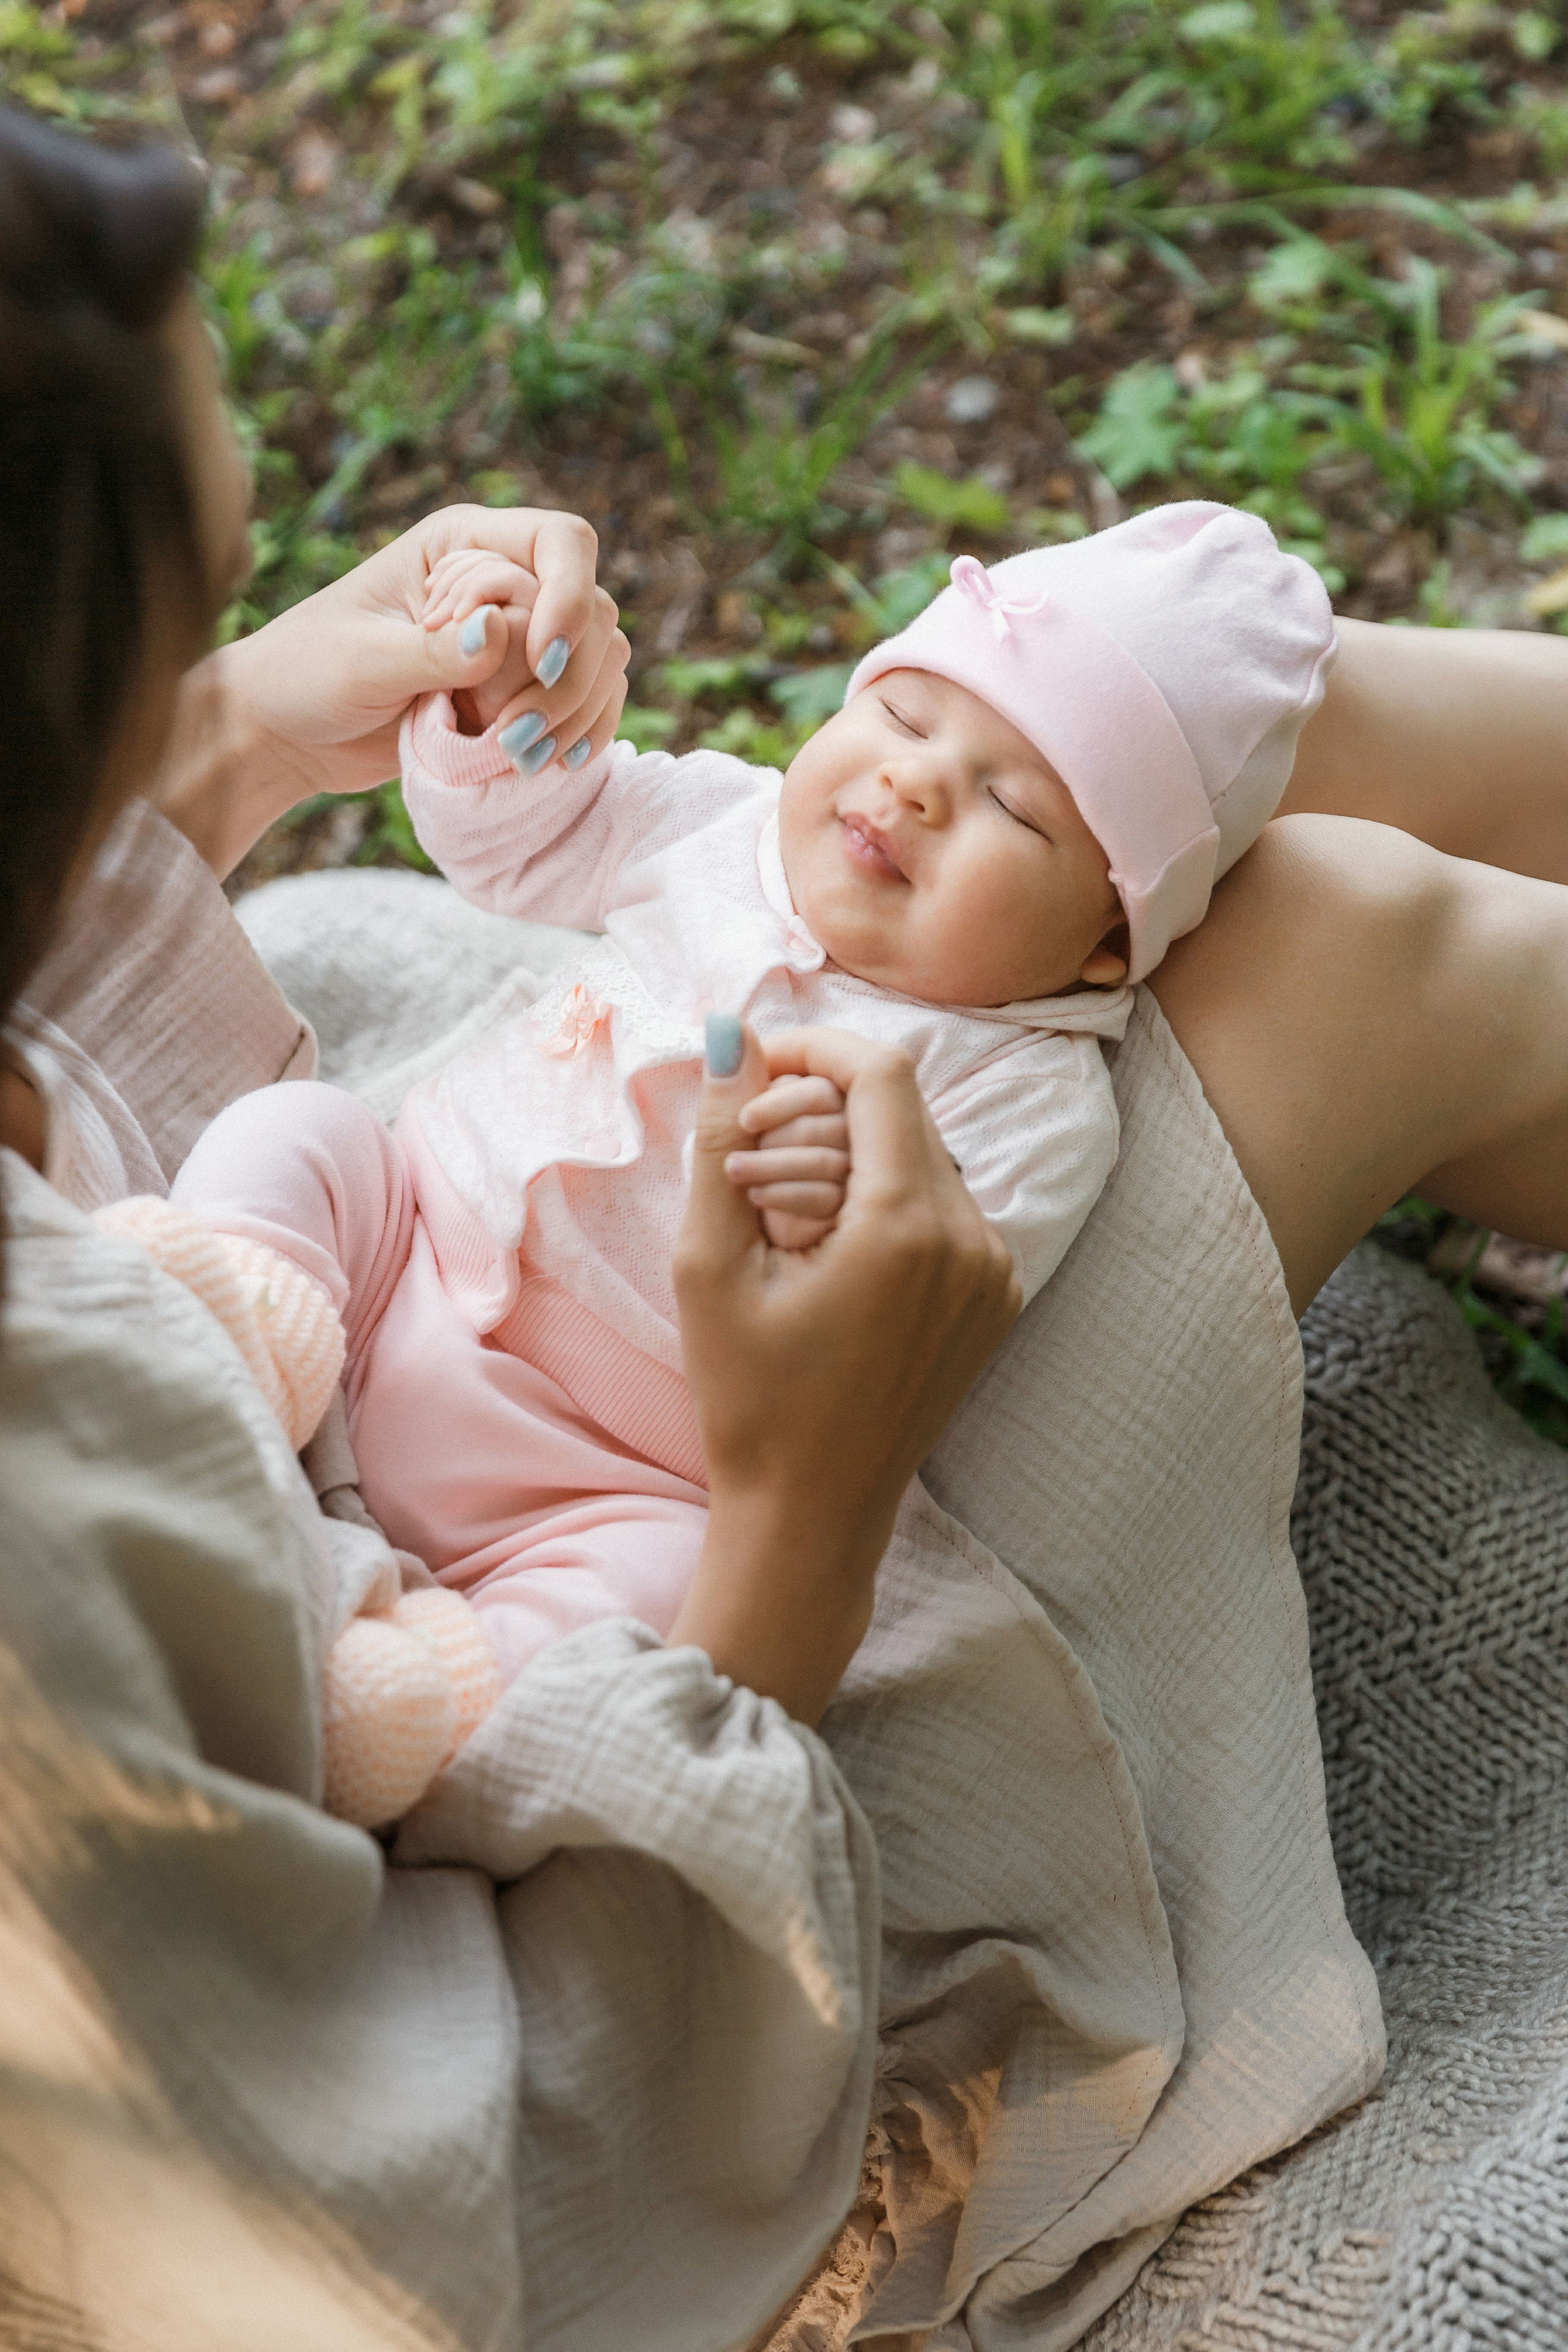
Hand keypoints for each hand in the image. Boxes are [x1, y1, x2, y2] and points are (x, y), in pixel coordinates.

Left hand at [157, 504, 629, 873]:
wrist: (286, 733)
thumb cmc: (307, 674)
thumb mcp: (364, 659)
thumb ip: (437, 651)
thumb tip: (504, 635)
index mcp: (461, 546)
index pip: (561, 543)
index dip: (568, 597)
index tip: (540, 660)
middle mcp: (503, 583)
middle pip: (592, 611)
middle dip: (568, 677)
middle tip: (515, 737)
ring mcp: (519, 642)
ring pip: (601, 662)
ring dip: (576, 713)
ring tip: (520, 759)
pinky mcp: (520, 694)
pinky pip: (586, 706)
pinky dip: (579, 736)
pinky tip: (549, 767)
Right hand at [669, 1020, 1020, 1722]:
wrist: (812, 1513)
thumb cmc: (751, 1400)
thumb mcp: (710, 1267)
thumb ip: (721, 1142)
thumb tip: (730, 1037)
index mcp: (907, 1227)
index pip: (882, 1074)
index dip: (815, 1047)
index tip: (760, 1063)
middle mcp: (973, 1241)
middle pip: (904, 1111)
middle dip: (824, 1108)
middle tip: (752, 1155)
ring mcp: (994, 1274)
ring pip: (924, 1156)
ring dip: (854, 1156)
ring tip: (785, 1215)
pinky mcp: (996, 1300)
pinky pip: (944, 1210)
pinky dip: (886, 1202)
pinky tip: (830, 1254)